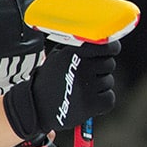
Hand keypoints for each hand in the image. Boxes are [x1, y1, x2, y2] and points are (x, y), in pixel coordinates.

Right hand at [2, 40, 119, 139]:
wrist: (35, 106)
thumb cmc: (51, 79)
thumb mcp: (58, 55)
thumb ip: (80, 46)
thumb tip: (104, 39)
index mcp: (74, 53)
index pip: (107, 46)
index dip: (111, 49)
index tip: (109, 52)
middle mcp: (81, 68)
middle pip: (109, 64)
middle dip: (100, 70)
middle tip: (84, 77)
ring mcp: (86, 87)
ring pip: (108, 82)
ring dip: (99, 87)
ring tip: (80, 90)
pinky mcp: (90, 104)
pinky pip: (109, 98)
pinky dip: (101, 102)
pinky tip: (86, 101)